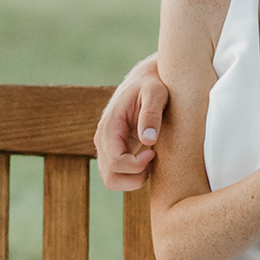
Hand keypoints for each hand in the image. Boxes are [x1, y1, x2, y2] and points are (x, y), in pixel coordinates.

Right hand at [95, 56, 170, 191]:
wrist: (145, 79)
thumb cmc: (152, 84)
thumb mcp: (156, 93)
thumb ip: (151, 114)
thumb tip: (148, 140)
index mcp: (109, 126)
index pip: (116, 162)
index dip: (137, 165)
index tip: (154, 151)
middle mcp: (103, 139)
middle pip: (110, 178)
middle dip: (135, 179)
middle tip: (153, 161)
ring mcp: (107, 147)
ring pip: (112, 180)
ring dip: (134, 179)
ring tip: (152, 161)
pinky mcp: (114, 150)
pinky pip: (118, 175)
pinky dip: (134, 176)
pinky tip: (149, 158)